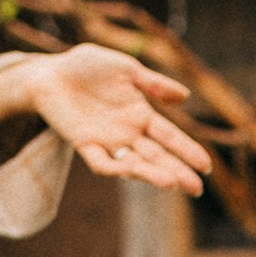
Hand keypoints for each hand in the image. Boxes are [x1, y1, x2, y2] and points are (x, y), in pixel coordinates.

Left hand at [0, 43, 213, 195]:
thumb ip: (153, 83)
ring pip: (134, 163)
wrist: (49, 73)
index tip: (205, 165)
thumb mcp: (125, 69)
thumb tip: (185, 97)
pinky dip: (114, 168)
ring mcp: (107, 141)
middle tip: (195, 189)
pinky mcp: (84, 144)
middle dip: (177, 171)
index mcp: (141, 114)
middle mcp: (128, 133)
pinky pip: (100, 162)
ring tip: (170, 183)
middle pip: (157, 156)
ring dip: (151, 174)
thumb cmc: (87, 67)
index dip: (188, 150)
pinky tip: (128, 172)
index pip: (170, 137)